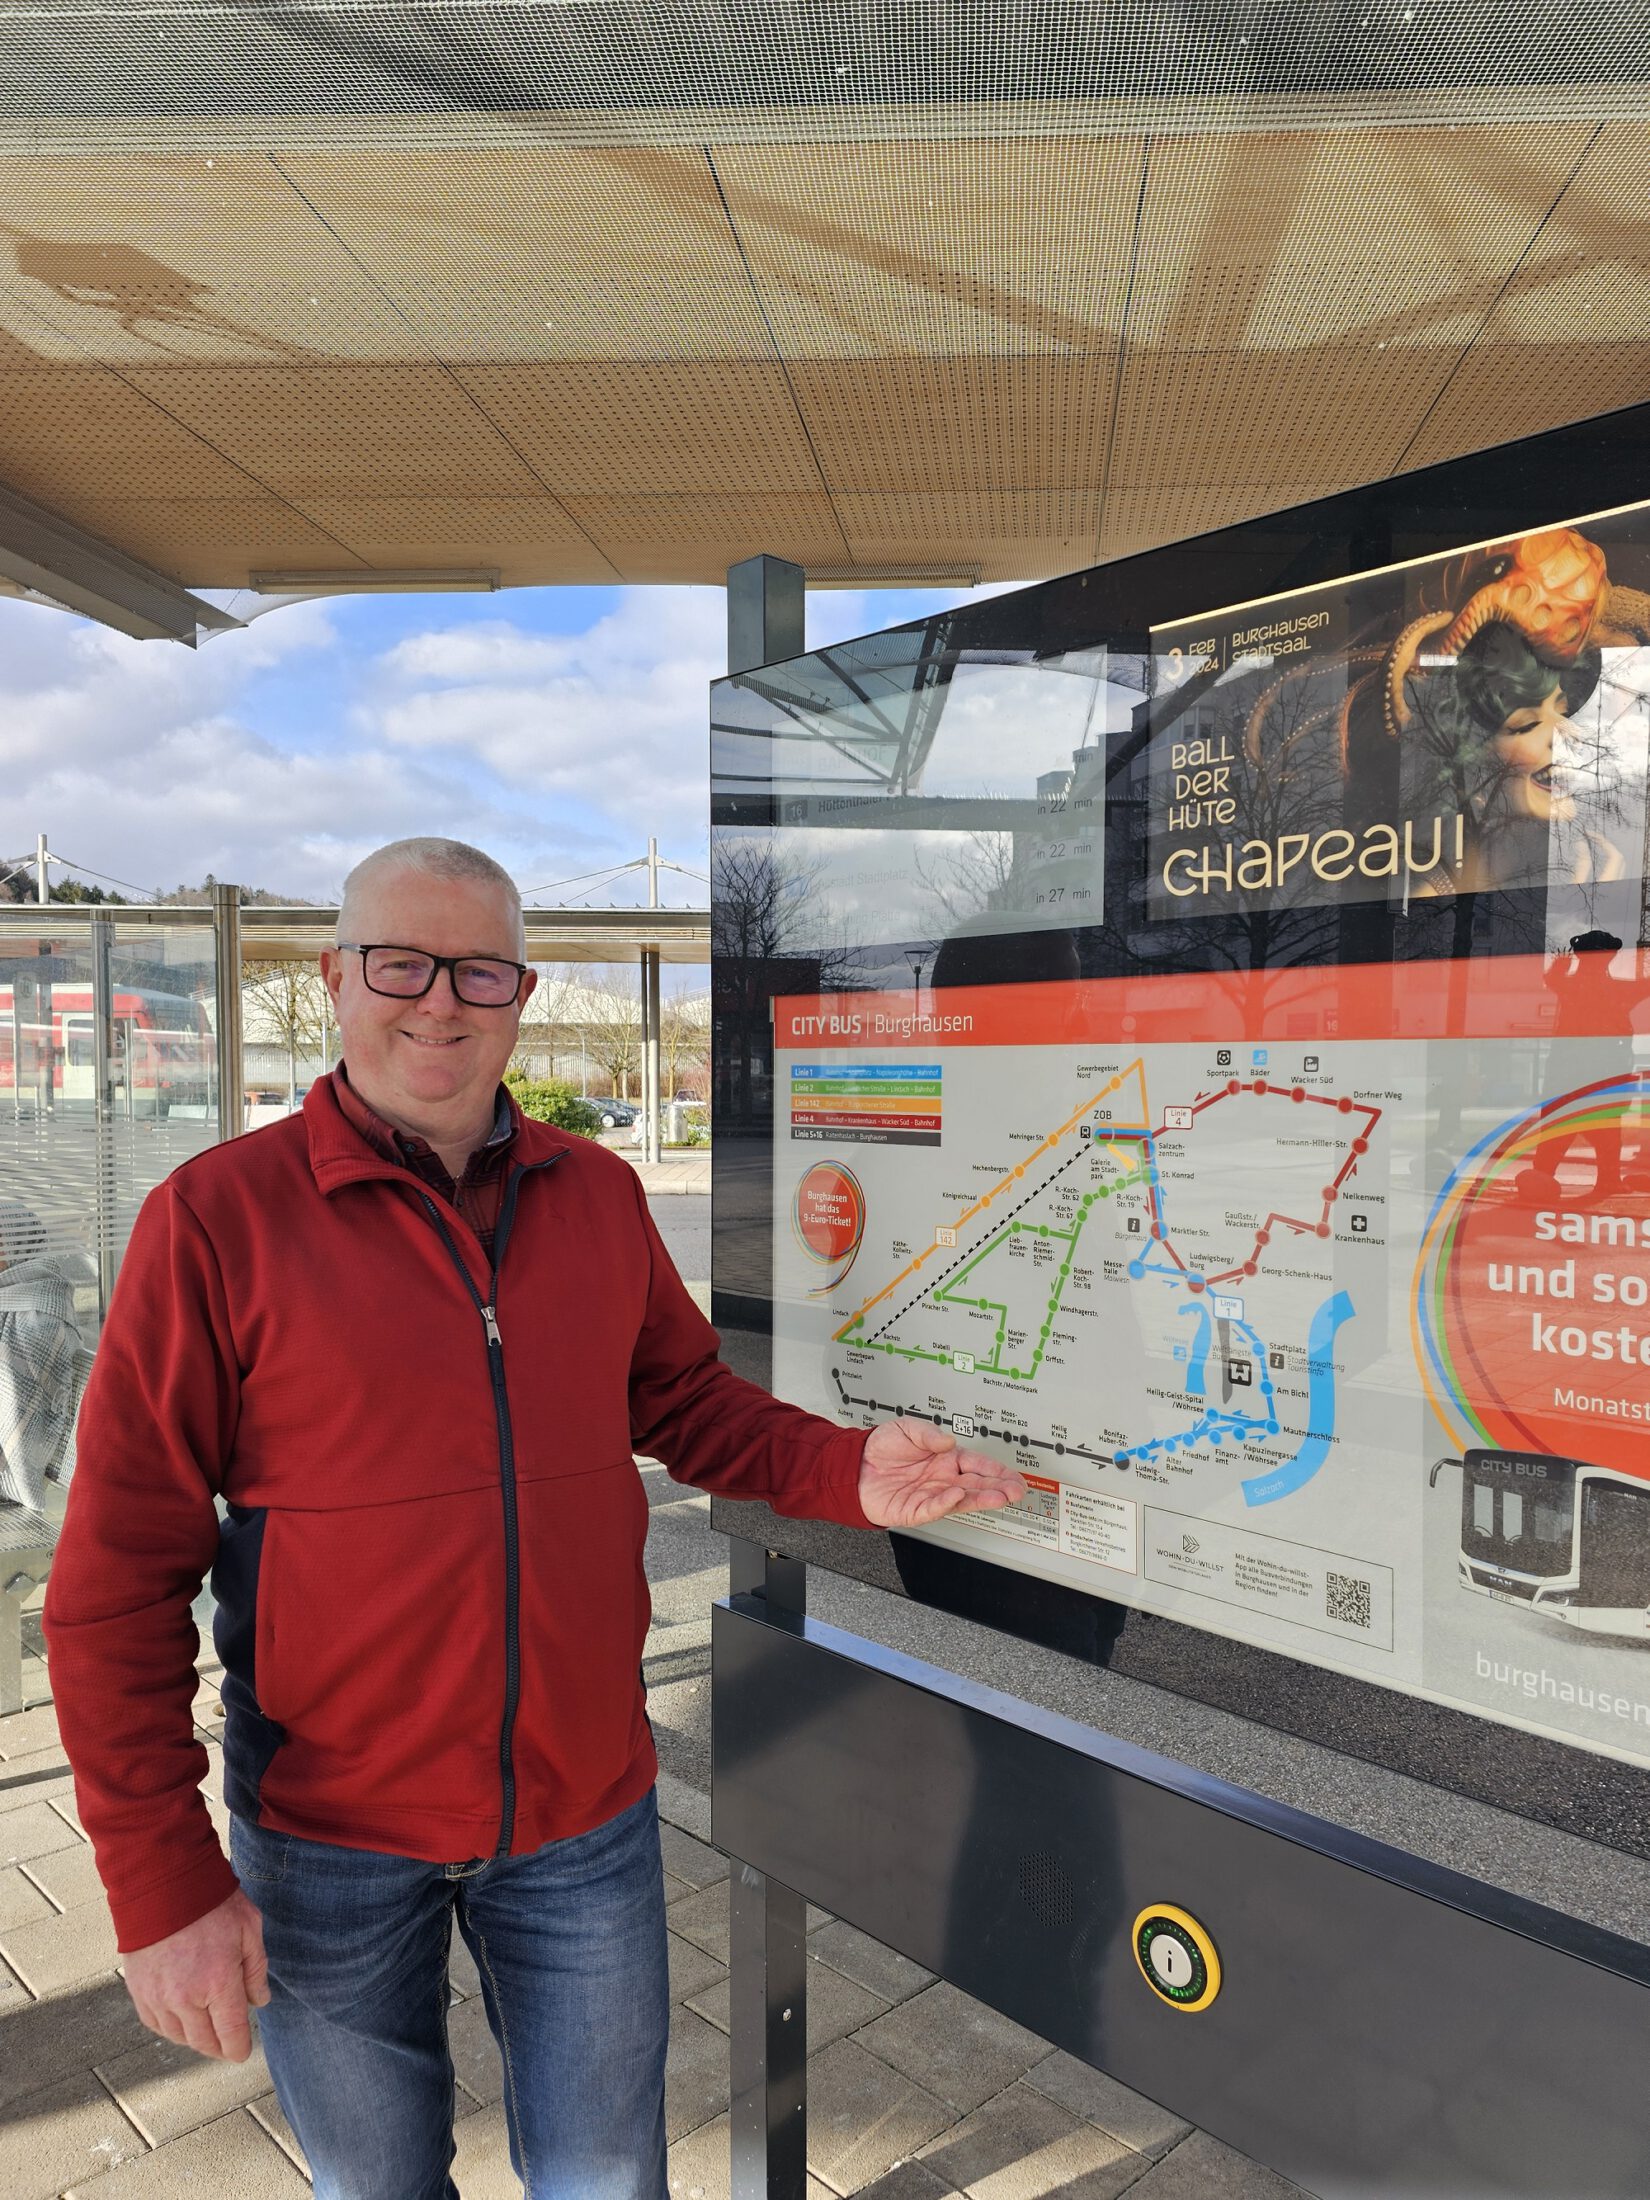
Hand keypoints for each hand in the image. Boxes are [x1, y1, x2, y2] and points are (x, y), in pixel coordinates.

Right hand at [122, 1889, 269, 2061]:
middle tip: (228, 2042)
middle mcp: (186, 1998)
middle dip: (220, 2046)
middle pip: (204, 2042)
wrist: (164, 1885)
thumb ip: (256, 1969)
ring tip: (207, 2027)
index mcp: (219, 1982)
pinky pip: (156, 2025)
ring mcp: (159, 1998)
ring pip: (180, 2037)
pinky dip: (171, 2028)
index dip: (239, 2048)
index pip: (231, 2035)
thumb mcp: (249, 1928)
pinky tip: (182, 2019)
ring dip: (195, 2038)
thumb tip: (260, 2002)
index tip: (242, 2051)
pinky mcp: (139, 1993)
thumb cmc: (212, 1903)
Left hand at [857, 1419, 1027, 1528]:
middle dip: (998, 1487)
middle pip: (976, 1484)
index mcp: (945, 1458)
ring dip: (981, 1498)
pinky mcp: (915, 1510)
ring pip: (962, 1499)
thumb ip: (929, 1434)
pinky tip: (958, 1496)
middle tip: (1016, 1490)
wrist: (853, 1466)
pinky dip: (946, 1503)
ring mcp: (931, 1494)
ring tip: (999, 1497)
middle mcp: (942, 1478)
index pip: (977, 1464)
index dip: (996, 1470)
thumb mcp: (907, 1428)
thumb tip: (949, 1440)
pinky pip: (933, 1507)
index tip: (1013, 1476)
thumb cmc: (880, 1448)